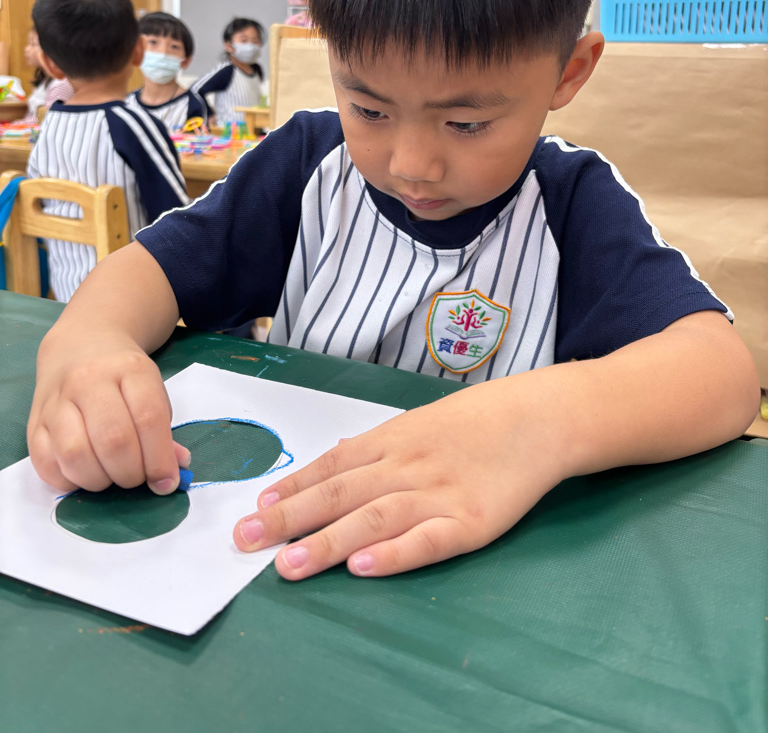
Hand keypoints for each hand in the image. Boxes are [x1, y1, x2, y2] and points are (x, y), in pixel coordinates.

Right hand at [28, 331, 188, 494]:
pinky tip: (84, 474)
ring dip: (99, 480)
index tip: (165, 482)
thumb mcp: (152, 391)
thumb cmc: (122, 376)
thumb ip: (163, 433)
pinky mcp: (34, 422)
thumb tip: (171, 474)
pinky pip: (46, 464)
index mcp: (129, 369)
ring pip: (75, 455)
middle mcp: (88, 380)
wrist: (80, 346)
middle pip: (113, 440)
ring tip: (111, 477)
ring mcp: (56, 401)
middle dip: (131, 473)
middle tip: (136, 478)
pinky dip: (69, 481)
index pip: (148, 418)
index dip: (159, 459)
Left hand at [233, 379, 564, 577]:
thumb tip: (330, 460)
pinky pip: (427, 541)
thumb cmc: (475, 423)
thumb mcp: (419, 424)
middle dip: (289, 518)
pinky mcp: (472, 522)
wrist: (538, 418)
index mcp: (392, 441)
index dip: (292, 488)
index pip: (332, 466)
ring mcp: (438, 494)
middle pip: (340, 493)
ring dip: (327, 542)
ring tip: (287, 566)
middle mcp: (406, 466)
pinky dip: (394, 554)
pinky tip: (363, 567)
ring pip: (373, 519)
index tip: (255, 508)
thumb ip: (377, 447)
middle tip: (244, 541)